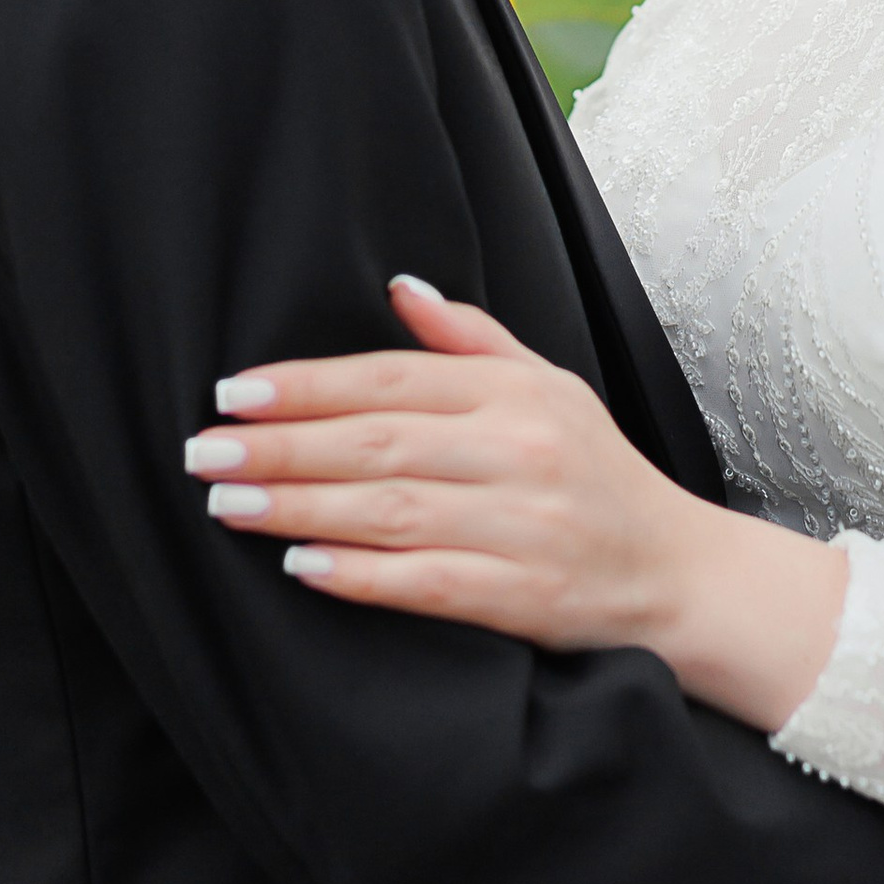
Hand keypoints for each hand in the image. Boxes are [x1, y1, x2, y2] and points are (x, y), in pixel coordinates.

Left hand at [190, 278, 847, 728]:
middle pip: (377, 441)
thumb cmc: (601, 476)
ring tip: (227, 504)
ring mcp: (523, 525)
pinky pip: (430, 583)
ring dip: (299, 508)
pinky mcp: (526, 596)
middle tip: (202, 450)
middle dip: (281, 446)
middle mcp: (519, 451)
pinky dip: (362, 576)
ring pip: (391, 510)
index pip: (392, 378)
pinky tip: (302, 568)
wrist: (681, 575)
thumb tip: (397, 287)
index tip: (232, 392)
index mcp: (516, 394)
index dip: (307, 385)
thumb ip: (471, 340)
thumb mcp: (550, 386)